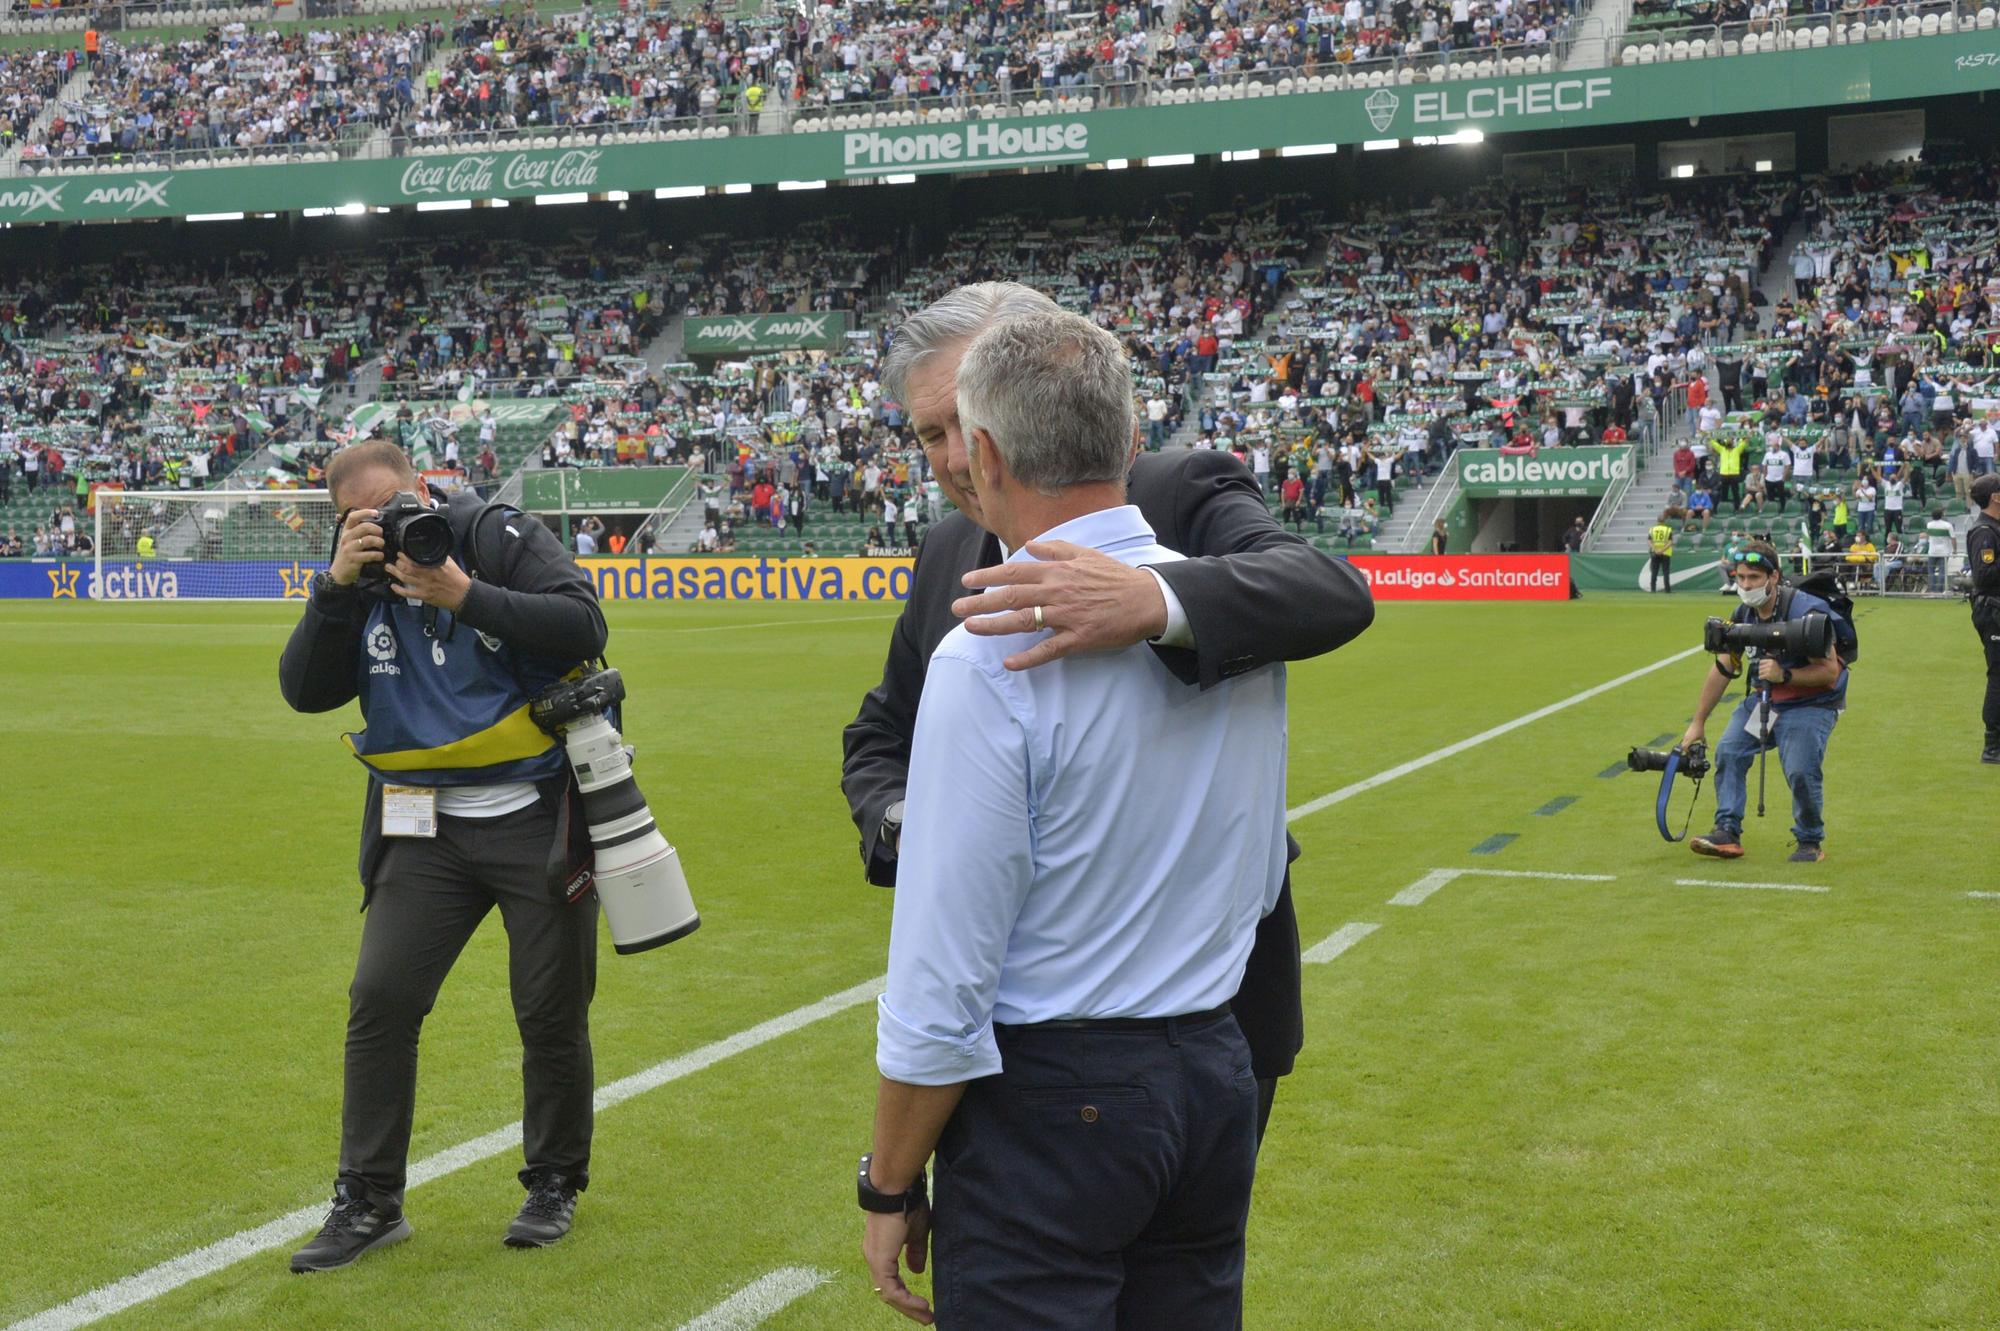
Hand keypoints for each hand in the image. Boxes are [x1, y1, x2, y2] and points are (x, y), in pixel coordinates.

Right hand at [328, 508, 382, 585]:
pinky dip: (378, 555)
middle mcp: (346, 538)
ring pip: (368, 540)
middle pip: (364, 527)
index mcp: (346, 531)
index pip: (353, 516)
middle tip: (381, 534)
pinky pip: (369, 554)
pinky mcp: (353, 559)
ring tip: (382, 545)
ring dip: (379, 542)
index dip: (365, 512)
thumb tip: (373, 521)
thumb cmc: (348, 554)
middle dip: (377, 529)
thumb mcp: (349, 541)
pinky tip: (380, 556)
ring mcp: (349, 548)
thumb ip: (358, 531)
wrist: (338, 572)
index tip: (376, 513)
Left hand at [387, 553, 470, 611]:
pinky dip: (399, 590)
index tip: (400, 553)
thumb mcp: (450, 563)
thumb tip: (430, 550)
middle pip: (407, 568)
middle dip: (397, 563)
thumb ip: (438, 557)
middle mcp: (428, 576)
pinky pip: (408, 593)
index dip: (404, 556)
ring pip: (405, 578)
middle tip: (394, 560)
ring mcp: (425, 586)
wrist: (463, 594)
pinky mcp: (424, 596)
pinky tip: (393, 586)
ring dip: (394, 573)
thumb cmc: (457, 579)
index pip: (415, 559)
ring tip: (389, 568)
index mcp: (434, 566)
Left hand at [863, 1204, 932, 1324]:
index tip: (924, 1305)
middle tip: (927, 1317)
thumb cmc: (908, 1203)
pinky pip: (891, 1290)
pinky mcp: (880, 1261)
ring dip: (909, 1307)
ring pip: (889, 1294)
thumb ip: (915, 1252)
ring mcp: (875, 1259)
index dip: (906, 1295)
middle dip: (908, 1307)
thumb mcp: (916, 1232)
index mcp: (882, 1250)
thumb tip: (917, 1271)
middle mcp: (874, 1257)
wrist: (897, 1189)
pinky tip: (921, 1305)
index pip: (891, 1280)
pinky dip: (906, 1300)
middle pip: (889, 1291)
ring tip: (927, 1315)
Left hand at [952, 540, 1166, 671]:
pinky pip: (1049, 649)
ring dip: (994, 626)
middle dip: (980, 603)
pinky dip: (1028, 657)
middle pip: (1011, 597)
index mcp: (1057, 571)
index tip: (967, 580)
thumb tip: (1028, 545)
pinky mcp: (1078, 638)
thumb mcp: (1085, 553)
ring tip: (971, 629)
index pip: (1014, 572)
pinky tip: (1009, 663)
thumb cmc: (1115, 576)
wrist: (1146, 599)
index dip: (987, 576)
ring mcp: (1066, 616)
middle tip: (957, 608)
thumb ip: (1055, 548)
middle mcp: (1057, 592)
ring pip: (1023, 621)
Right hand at [1680, 722, 1703, 752]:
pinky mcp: (1685, 734)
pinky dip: (1686, 743)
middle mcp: (1686, 738)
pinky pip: (1684, 740)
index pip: (1684, 747)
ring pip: (1682, 743)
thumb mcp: (1703, 737)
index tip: (1690, 753)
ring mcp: (1685, 736)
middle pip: (1682, 746)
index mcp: (1690, 740)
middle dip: (1685, 750)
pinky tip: (1690, 743)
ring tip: (1690, 747)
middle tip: (1689, 752)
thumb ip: (1705, 743)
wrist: (1697, 722)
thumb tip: (1708, 748)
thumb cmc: (1700, 730)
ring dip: (1685, 746)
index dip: (1686, 751)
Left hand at [1754, 656, 1786, 684]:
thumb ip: (1771, 656)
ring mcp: (1769, 670)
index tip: (1762, 667)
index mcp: (1771, 661)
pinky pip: (1761, 676)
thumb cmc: (1778, 669)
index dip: (1760, 665)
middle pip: (1759, 667)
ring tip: (1763, 674)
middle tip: (1763, 672)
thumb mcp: (1775, 661)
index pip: (1760, 662)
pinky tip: (1763, 677)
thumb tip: (1767, 653)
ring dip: (1760, 674)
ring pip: (1760, 672)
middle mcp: (1770, 665)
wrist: (1783, 675)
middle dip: (1760, 670)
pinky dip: (1761, 677)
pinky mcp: (1768, 675)